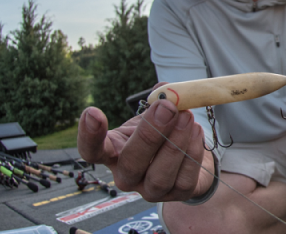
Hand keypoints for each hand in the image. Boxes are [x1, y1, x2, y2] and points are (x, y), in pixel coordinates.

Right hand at [76, 95, 213, 202]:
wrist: (188, 154)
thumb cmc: (162, 132)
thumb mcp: (153, 113)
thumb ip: (157, 99)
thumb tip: (165, 89)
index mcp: (114, 153)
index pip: (91, 151)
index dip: (89, 135)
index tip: (92, 112)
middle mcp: (128, 175)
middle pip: (131, 163)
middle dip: (150, 134)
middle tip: (167, 108)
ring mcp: (151, 189)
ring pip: (159, 176)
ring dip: (175, 144)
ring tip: (187, 117)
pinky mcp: (178, 194)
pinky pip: (184, 179)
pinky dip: (193, 153)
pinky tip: (196, 131)